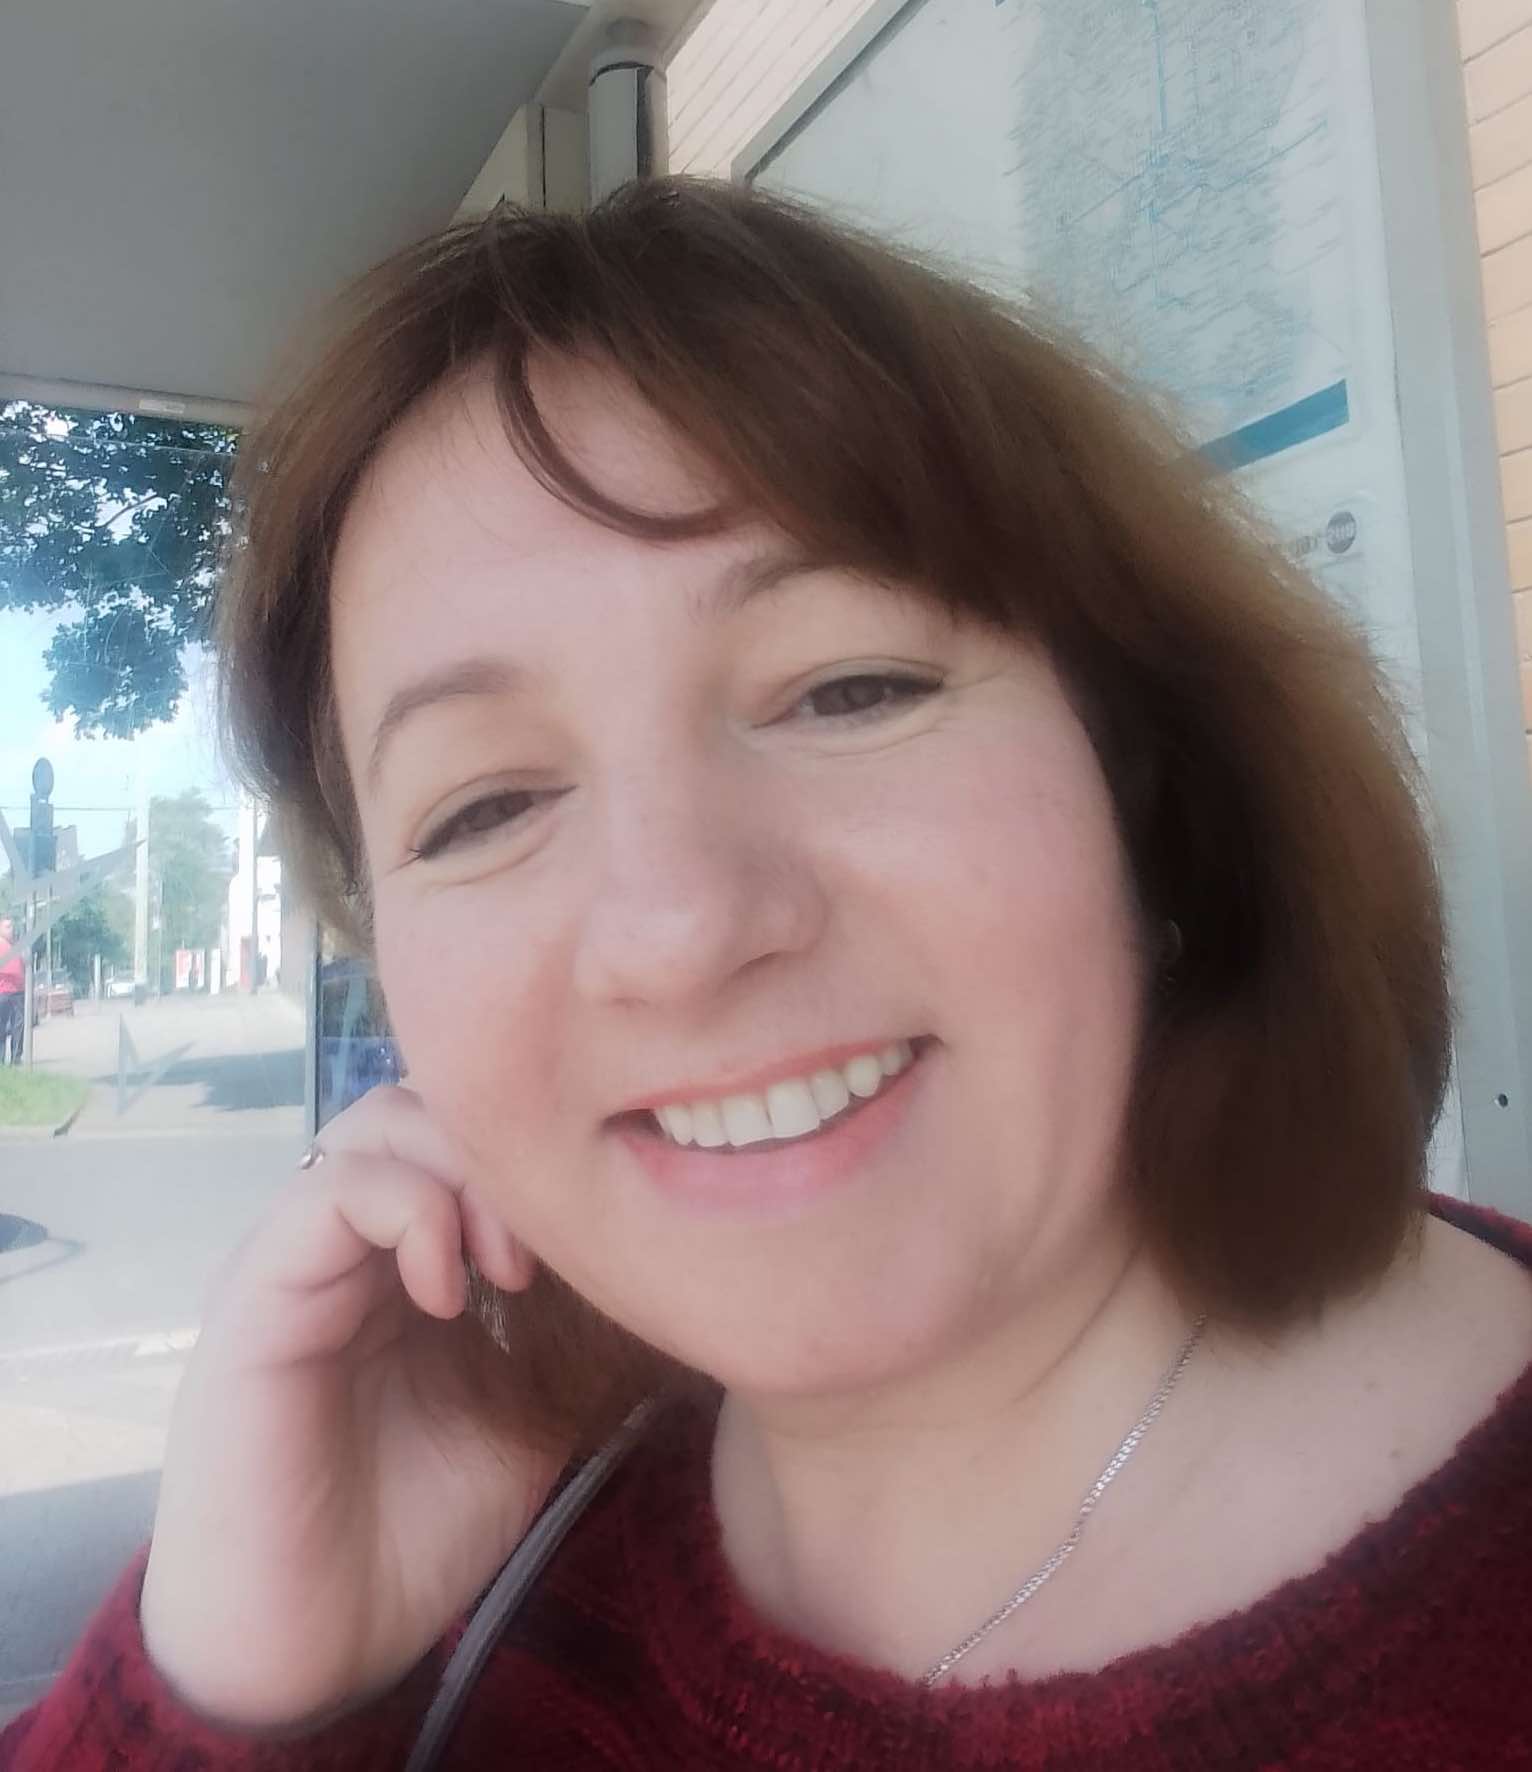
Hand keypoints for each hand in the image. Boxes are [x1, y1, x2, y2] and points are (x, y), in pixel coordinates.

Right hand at [139, 1086, 559, 1730]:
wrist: (311, 1646)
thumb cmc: (414, 1535)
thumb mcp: (527, 1415)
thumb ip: (563, 1328)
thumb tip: (643, 1258)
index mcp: (407, 1261)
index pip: (469, 1134)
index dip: (540, 1157)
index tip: (596, 1236)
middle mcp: (347, 1243)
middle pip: (426, 1104)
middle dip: (504, 1148)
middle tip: (549, 1246)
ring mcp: (296, 1260)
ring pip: (374, 1126)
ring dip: (460, 1170)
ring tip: (505, 1266)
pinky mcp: (254, 1294)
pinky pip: (323, 1194)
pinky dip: (403, 1212)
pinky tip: (446, 1291)